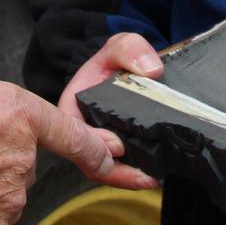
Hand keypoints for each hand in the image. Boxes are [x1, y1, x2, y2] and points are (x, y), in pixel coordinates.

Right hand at [57, 33, 163, 189]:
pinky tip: (154, 175)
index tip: (120, 145)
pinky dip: (133, 174)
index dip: (96, 143)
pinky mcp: (114, 150)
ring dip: (127, 177)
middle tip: (145, 177)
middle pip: (91, 161)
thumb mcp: (119, 46)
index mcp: (72, 109)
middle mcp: (81, 131)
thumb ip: (130, 49)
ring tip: (152, 179)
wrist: (120, 69)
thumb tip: (151, 70)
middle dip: (116, 173)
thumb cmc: (112, 60)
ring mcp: (97, 144)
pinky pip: (119, 167)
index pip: (76, 134)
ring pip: (106, 169)